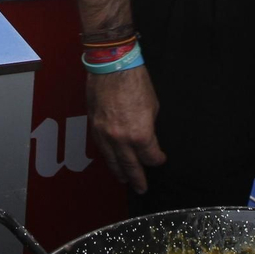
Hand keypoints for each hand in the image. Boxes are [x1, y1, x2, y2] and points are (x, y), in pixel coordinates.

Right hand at [86, 65, 166, 193]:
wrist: (112, 65)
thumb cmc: (136, 81)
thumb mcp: (152, 107)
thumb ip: (149, 127)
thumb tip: (146, 136)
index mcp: (140, 135)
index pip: (150, 157)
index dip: (157, 160)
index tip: (160, 159)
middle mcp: (120, 139)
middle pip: (130, 166)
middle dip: (137, 178)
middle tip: (141, 188)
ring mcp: (104, 134)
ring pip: (111, 160)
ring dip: (119, 171)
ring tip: (124, 179)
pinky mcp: (93, 125)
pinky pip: (100, 147)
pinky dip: (107, 156)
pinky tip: (111, 160)